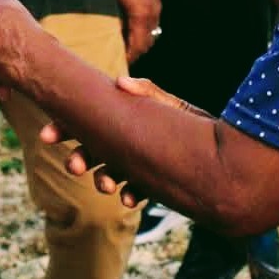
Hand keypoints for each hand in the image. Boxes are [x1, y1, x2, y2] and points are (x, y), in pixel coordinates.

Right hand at [39, 75, 206, 206]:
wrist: (230, 160)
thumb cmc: (196, 125)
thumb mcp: (174, 105)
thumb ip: (148, 93)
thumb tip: (121, 82)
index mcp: (125, 119)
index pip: (88, 121)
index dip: (64, 128)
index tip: (48, 136)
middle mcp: (129, 142)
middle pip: (93, 149)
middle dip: (79, 158)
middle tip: (74, 166)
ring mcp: (139, 163)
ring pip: (109, 172)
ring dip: (102, 178)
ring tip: (106, 185)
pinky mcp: (153, 183)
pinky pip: (133, 189)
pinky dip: (129, 193)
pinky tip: (129, 196)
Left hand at [113, 0, 160, 64]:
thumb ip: (115, 18)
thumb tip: (110, 34)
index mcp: (140, 15)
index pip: (137, 45)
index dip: (128, 56)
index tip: (118, 62)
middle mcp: (151, 14)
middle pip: (146, 43)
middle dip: (135, 52)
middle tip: (120, 58)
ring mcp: (155, 8)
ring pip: (151, 34)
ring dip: (140, 42)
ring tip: (126, 46)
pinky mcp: (156, 2)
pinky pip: (152, 24)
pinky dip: (143, 31)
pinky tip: (132, 30)